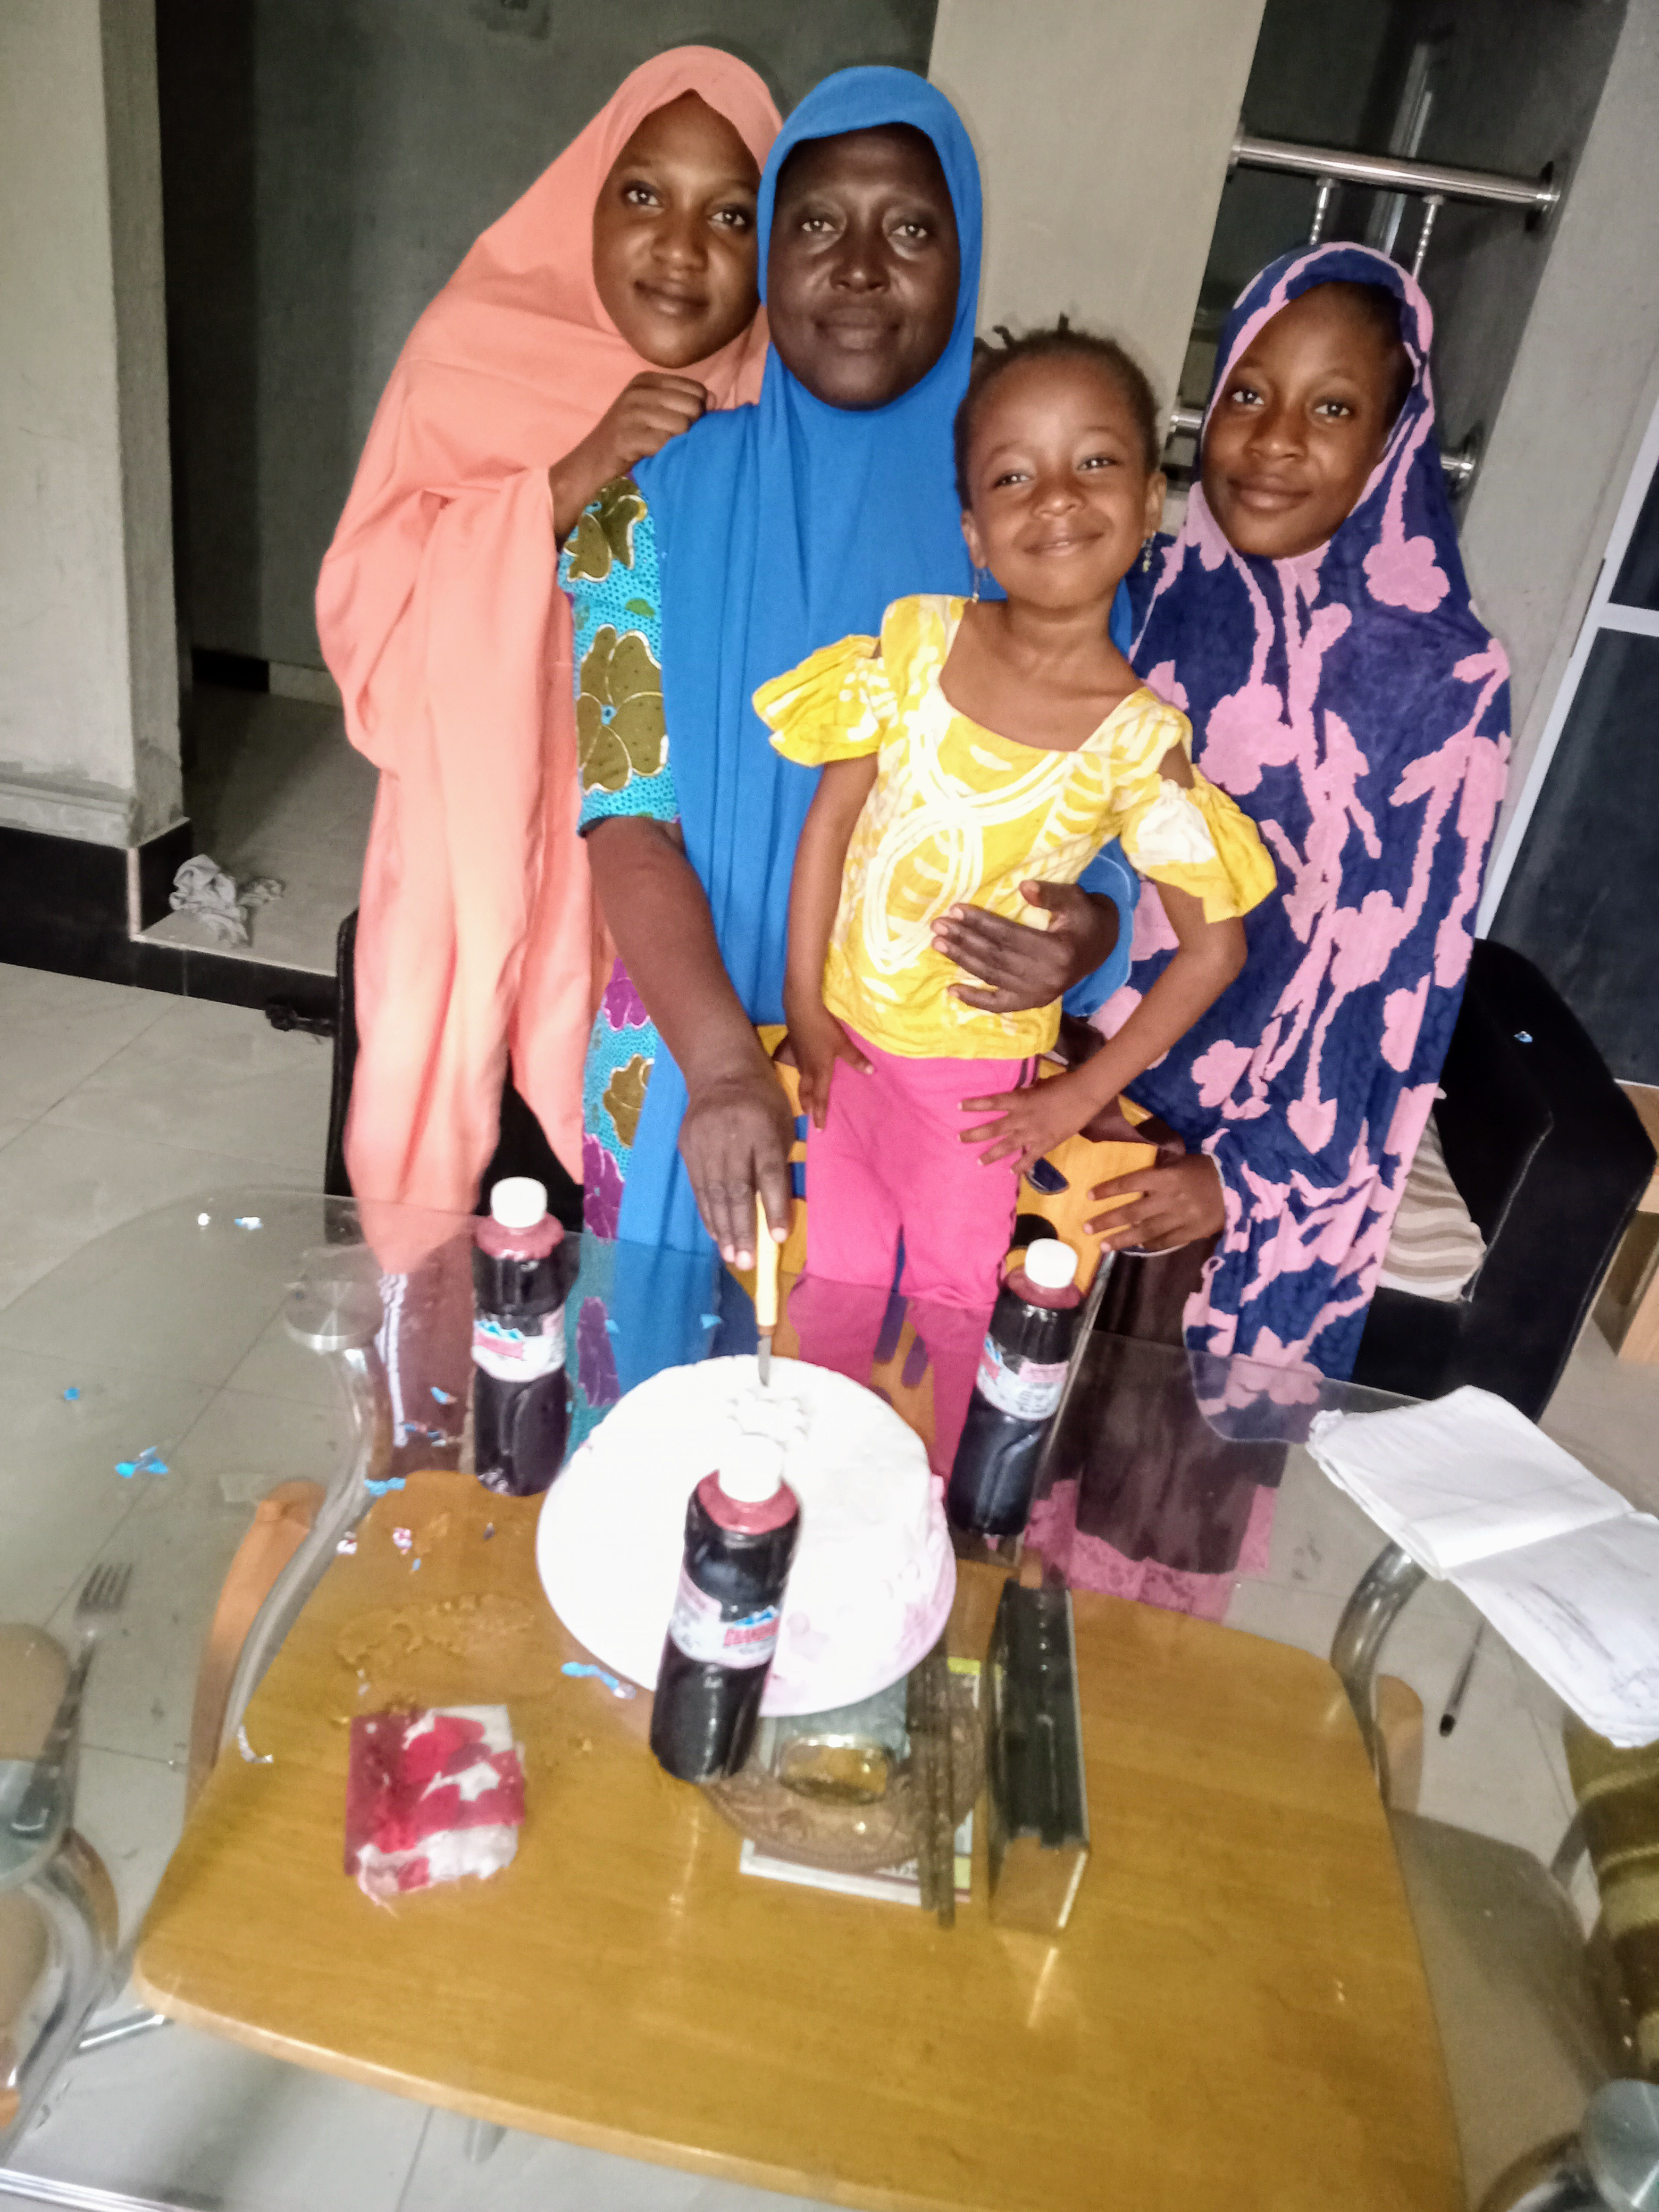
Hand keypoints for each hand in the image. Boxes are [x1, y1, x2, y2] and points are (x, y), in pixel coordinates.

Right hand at [550, 373, 707, 534]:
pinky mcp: (626, 436)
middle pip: (693, 406)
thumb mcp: (653, 415)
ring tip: (663, 451)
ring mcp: (630, 412)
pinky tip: (654, 458)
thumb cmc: (628, 442)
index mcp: (646, 380)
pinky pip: (666, 443)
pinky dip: (666, 455)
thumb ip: (683, 404)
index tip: (683, 428)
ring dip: (678, 444)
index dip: (699, 412)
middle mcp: (638, 390)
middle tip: (674, 442)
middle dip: (692, 428)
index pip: (696, 389)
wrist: (589, 465)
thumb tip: (715, 400)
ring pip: (683, 425)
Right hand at [678, 1058, 793, 1267]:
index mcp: (760, 1128)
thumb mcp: (781, 1124)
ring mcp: (703, 1142)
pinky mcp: (687, 1147)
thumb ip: (779, 1163)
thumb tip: (776, 1211)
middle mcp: (729, 1136)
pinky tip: (716, 1234)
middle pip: (735, 1189)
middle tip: (746, 1262)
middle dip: (741, 1229)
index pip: (768, 1173)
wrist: (720, 1071)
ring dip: (722, 1228)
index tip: (779, 1238)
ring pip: (712, 1192)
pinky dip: (708, 1213)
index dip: (774, 1206)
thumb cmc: (762, 1101)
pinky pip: (698, 1187)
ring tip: (731, 1256)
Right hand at [783, 1001, 870, 1128]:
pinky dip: (801, 1075)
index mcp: (819, 1071)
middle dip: (807, 1105)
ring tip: (805, 1098)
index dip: (819, 1114)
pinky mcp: (795, 1047)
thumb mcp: (843, 1044)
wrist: (801, 1009)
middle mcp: (807, 1069)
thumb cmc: (823, 1029)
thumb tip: (871, 1072)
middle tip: (808, 1116)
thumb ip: (856, 1058)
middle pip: (805, 1093)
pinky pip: (798, 1068)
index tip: (818, 1129)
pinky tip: (803, 1069)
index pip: (819, 1098)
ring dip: (802, 1092)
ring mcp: (799, 1058)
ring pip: (800, 1080)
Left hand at [930, 881, 1118, 1014]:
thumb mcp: (1075, 899)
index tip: (955, 910)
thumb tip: (1023, 887)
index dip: (981, 922)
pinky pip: (999, 1005)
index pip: (1009, 935)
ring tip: (938, 944)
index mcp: (1058, 951)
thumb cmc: (1084, 917)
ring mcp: (1039, 994)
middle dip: (964, 940)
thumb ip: (1050, 894)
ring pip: (992, 977)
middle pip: (996, 957)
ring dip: (962, 961)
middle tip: (938, 926)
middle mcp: (1047, 978)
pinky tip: (952, 990)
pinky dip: (975, 1000)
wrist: (1102, 945)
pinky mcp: (1033, 1003)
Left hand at [958, 1068, 1092, 1173]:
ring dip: (992, 1154)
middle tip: (959, 1139)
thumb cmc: (1063, 1084)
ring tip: (979, 1162)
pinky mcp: (1046, 1143)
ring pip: (1008, 1146)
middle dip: (975, 1134)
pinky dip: (1021, 1166)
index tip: (958, 1107)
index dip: (975, 1104)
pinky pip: (1030, 1157)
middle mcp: (1022, 1118)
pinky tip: (1011, 1172)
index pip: (992, 1102)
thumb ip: (1024, 1094)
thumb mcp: (1038, 1086)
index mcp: (1020, 1100)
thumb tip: (1015, 1095)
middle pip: (994, 1127)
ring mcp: (1033, 1133)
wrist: (1084, 1095)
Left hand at [1086, 1153, 1225, 1251]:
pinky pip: (1165, 1242)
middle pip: (1133, 1212)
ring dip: (1122, 1239)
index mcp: (1168, 1177)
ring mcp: (1181, 1218)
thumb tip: (1132, 1181)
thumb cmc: (1206, 1169)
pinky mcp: (1192, 1233)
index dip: (1109, 1190)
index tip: (1089, 1196)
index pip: (1130, 1183)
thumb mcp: (1181, 1161)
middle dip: (1108, 1220)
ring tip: (1103, 1246)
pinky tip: (1134, 1248)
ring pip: (1145, 1231)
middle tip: (1087, 1227)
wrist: (1240, 1186)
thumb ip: (1158, 1172)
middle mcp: (1171, 1198)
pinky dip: (1149, 1244)